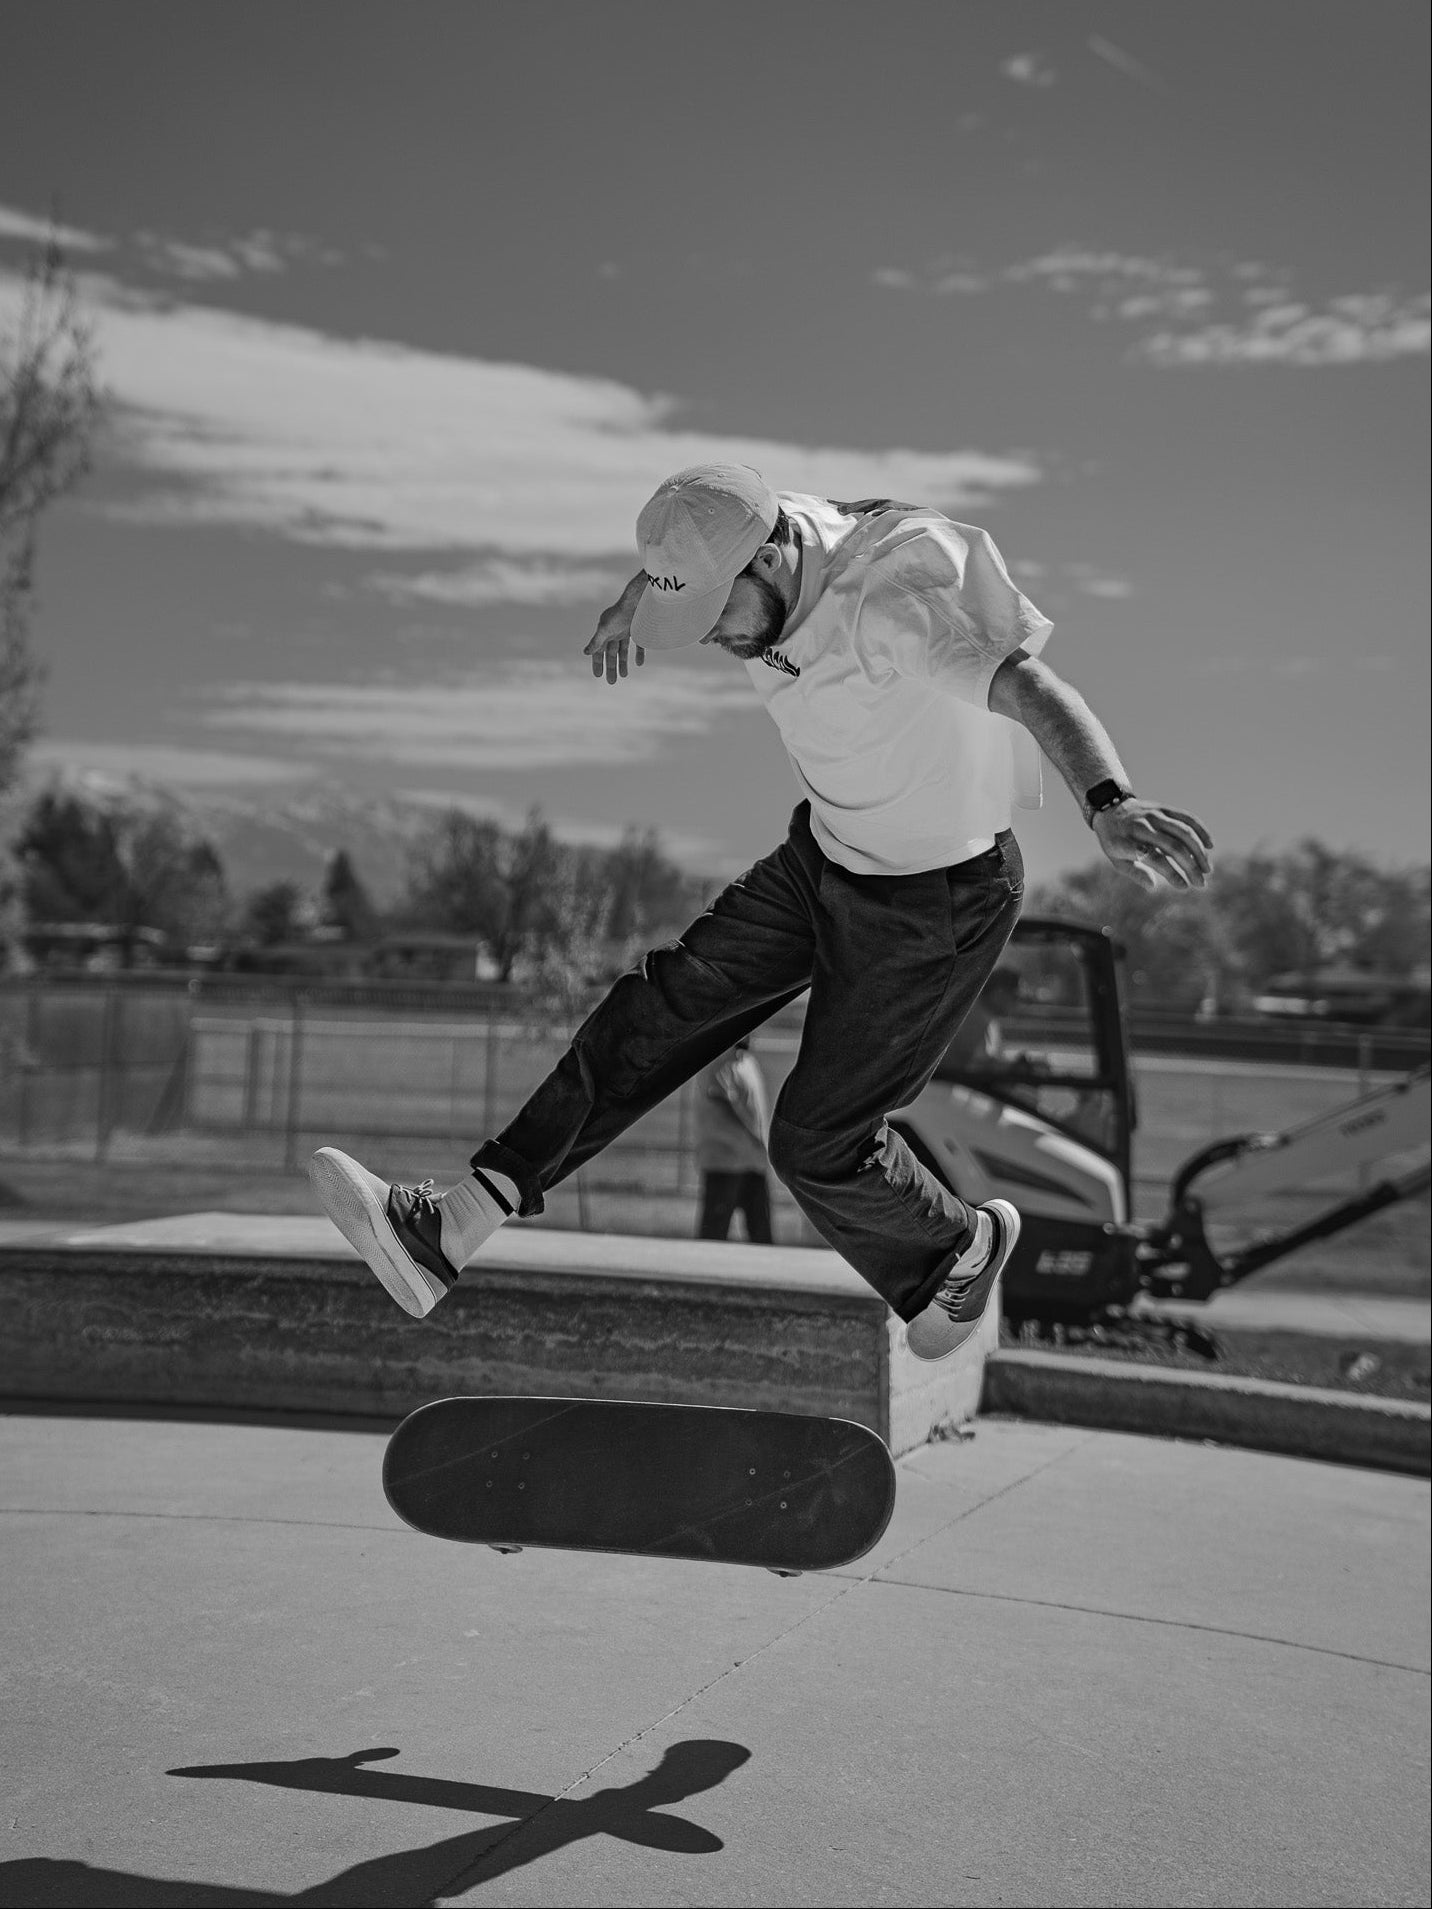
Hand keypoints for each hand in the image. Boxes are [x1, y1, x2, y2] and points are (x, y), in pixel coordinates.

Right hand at [583, 572, 646, 683]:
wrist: (637, 600)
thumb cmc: (620, 613)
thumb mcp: (605, 629)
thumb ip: (596, 641)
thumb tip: (585, 653)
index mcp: (604, 632)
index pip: (599, 651)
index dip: (598, 663)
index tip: (598, 676)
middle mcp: (614, 632)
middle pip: (611, 654)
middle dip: (610, 667)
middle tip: (611, 682)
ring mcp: (626, 631)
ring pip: (623, 651)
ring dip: (623, 663)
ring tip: (623, 676)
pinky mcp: (639, 630)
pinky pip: (638, 645)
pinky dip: (638, 654)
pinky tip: (639, 663)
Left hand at [1093, 801, 1213, 890]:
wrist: (1110, 808)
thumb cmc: (1114, 840)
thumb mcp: (1116, 860)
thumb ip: (1135, 872)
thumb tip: (1153, 886)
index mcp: (1126, 841)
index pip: (1153, 858)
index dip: (1170, 873)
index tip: (1184, 887)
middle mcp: (1142, 826)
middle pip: (1173, 846)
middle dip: (1190, 866)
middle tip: (1201, 884)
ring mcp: (1154, 815)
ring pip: (1184, 832)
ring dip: (1199, 851)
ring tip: (1207, 869)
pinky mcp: (1164, 808)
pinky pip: (1187, 818)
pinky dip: (1201, 830)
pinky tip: (1210, 845)